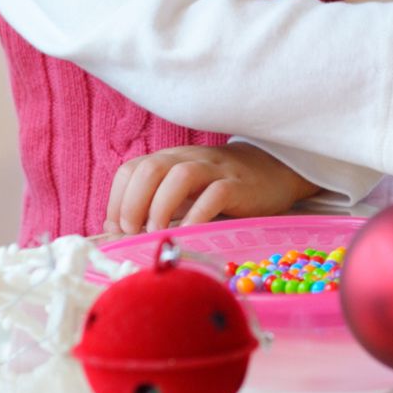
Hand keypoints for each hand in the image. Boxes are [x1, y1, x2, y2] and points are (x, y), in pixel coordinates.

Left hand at [104, 142, 317, 234]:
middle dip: (133, 203)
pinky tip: (190, 233)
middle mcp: (188, 159)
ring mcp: (214, 170)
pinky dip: (197, 215)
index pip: (131, 169)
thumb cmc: (221, 187)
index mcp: (170, 160)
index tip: (118, 229)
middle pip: (149, 169)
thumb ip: (155, 205)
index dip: (117, 199)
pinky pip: (215, 194)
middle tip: (134, 232)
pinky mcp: (238, 185)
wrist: (274, 169)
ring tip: (158, 233)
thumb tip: (119, 233)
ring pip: (179, 175)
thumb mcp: (185, 191)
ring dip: (161, 207)